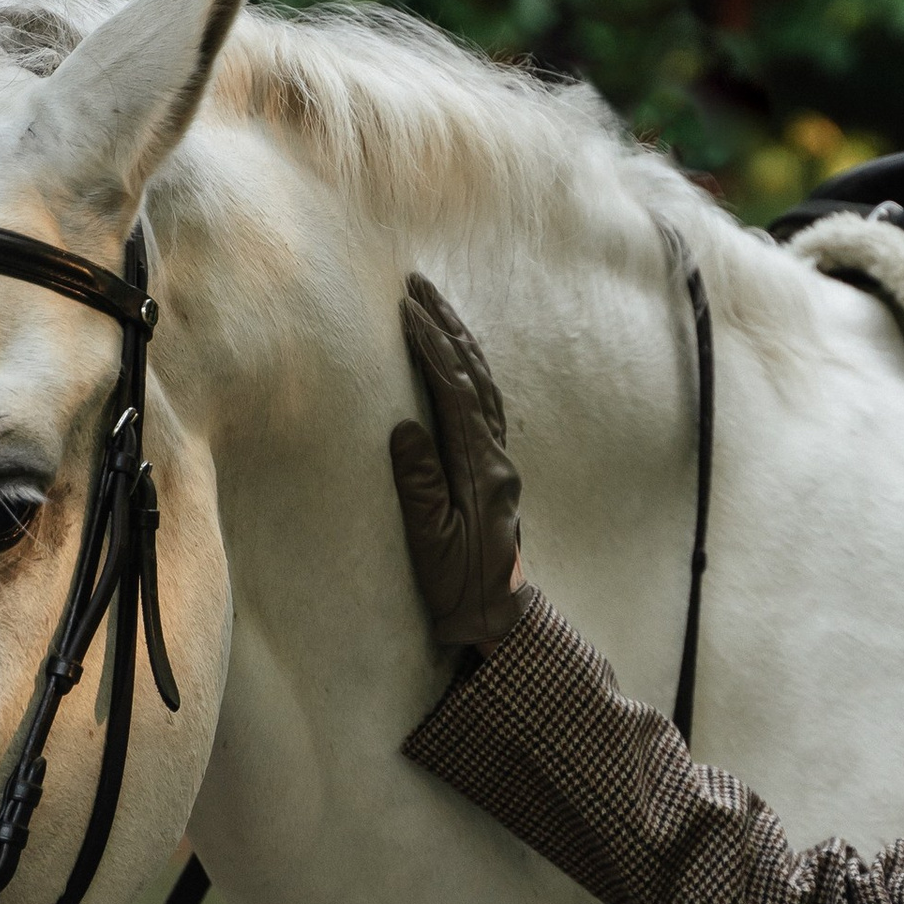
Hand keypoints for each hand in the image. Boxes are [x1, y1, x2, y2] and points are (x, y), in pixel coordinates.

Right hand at [389, 272, 532, 652]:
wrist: (494, 618)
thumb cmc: (457, 586)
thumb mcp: (429, 541)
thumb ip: (420, 484)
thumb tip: (405, 427)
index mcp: (481, 471)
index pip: (457, 394)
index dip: (432, 349)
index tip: (407, 311)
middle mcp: (497, 458)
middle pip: (476, 375)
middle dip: (447, 326)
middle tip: (419, 285)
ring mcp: (498, 462)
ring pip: (483, 384)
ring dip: (459, 340)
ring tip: (432, 305)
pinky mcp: (493, 469)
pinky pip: (483, 403)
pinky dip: (467, 368)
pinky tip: (454, 355)